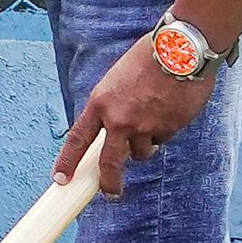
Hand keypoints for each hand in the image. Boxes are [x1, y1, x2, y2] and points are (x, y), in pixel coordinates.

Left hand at [56, 36, 215, 195]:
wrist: (181, 49)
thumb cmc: (148, 57)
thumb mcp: (117, 80)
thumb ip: (112, 106)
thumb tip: (114, 129)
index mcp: (99, 103)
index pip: (77, 140)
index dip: (67, 162)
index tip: (60, 179)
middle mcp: (119, 119)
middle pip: (109, 163)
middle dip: (109, 183)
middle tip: (111, 193)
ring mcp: (145, 127)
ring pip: (142, 153)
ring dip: (145, 145)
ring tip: (153, 119)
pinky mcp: (170, 129)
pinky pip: (164, 139)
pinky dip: (165, 130)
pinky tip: (170, 109)